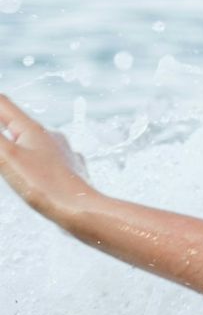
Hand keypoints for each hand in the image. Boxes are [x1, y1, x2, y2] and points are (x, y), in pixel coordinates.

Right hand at [0, 94, 96, 222]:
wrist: (82, 210)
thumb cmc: (46, 186)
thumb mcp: (7, 157)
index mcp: (34, 130)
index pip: (4, 105)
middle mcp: (51, 136)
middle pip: (18, 122)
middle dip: (2, 124)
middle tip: (1, 128)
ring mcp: (62, 153)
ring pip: (32, 141)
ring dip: (16, 142)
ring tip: (8, 154)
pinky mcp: (68, 169)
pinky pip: (45, 158)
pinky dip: (31, 159)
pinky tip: (32, 170)